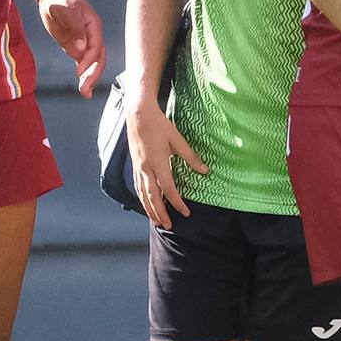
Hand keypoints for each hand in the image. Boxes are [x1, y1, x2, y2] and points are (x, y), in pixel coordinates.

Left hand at [35, 0, 105, 96]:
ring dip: (90, 78)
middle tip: (86, 91)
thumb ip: (74, 28)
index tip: (79, 71)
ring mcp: (84, 41)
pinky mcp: (75, 45)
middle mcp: (92, 35)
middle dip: (94, 75)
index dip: (89, 60)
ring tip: (85, 93)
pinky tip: (83, 86)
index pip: (96, 47)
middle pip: (98, 58)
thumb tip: (82, 49)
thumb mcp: (65, 10)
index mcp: (94, 25)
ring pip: (92, 63)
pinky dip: (83, 73)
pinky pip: (82, 61)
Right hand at [124, 90, 206, 228]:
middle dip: (160, 213)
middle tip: (168, 226)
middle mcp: (146, 169)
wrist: (138, 115)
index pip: (168, 189)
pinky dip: (143, 198)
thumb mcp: (178, 140)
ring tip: (157, 221)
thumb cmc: (160, 125)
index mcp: (158, 163)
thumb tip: (205, 171)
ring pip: (143, 194)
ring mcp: (138, 168)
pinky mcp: (135, 166)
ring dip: (150, 209)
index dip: (177, 202)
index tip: (185, 212)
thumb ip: (191, 157)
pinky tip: (147, 204)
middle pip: (152, 197)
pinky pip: (138, 187)